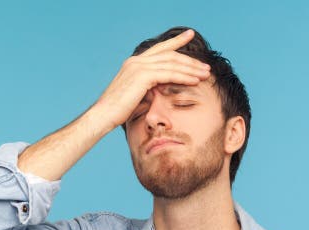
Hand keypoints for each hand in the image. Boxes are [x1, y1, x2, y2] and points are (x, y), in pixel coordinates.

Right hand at [90, 29, 211, 129]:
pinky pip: (169, 74)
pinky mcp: (142, 76)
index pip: (159, 49)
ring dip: (191, 69)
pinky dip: (183, 76)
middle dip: (190, 60)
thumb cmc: (117, 112)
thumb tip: (159, 90)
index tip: (190, 35)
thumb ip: (147, 88)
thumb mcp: (135, 95)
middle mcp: (136, 61)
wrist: (103, 116)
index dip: (176, 41)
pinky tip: (194, 80)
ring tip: (205, 74)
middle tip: (205, 66)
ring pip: (172, 63)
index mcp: (133, 63)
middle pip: (170, 55)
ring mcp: (138, 67)